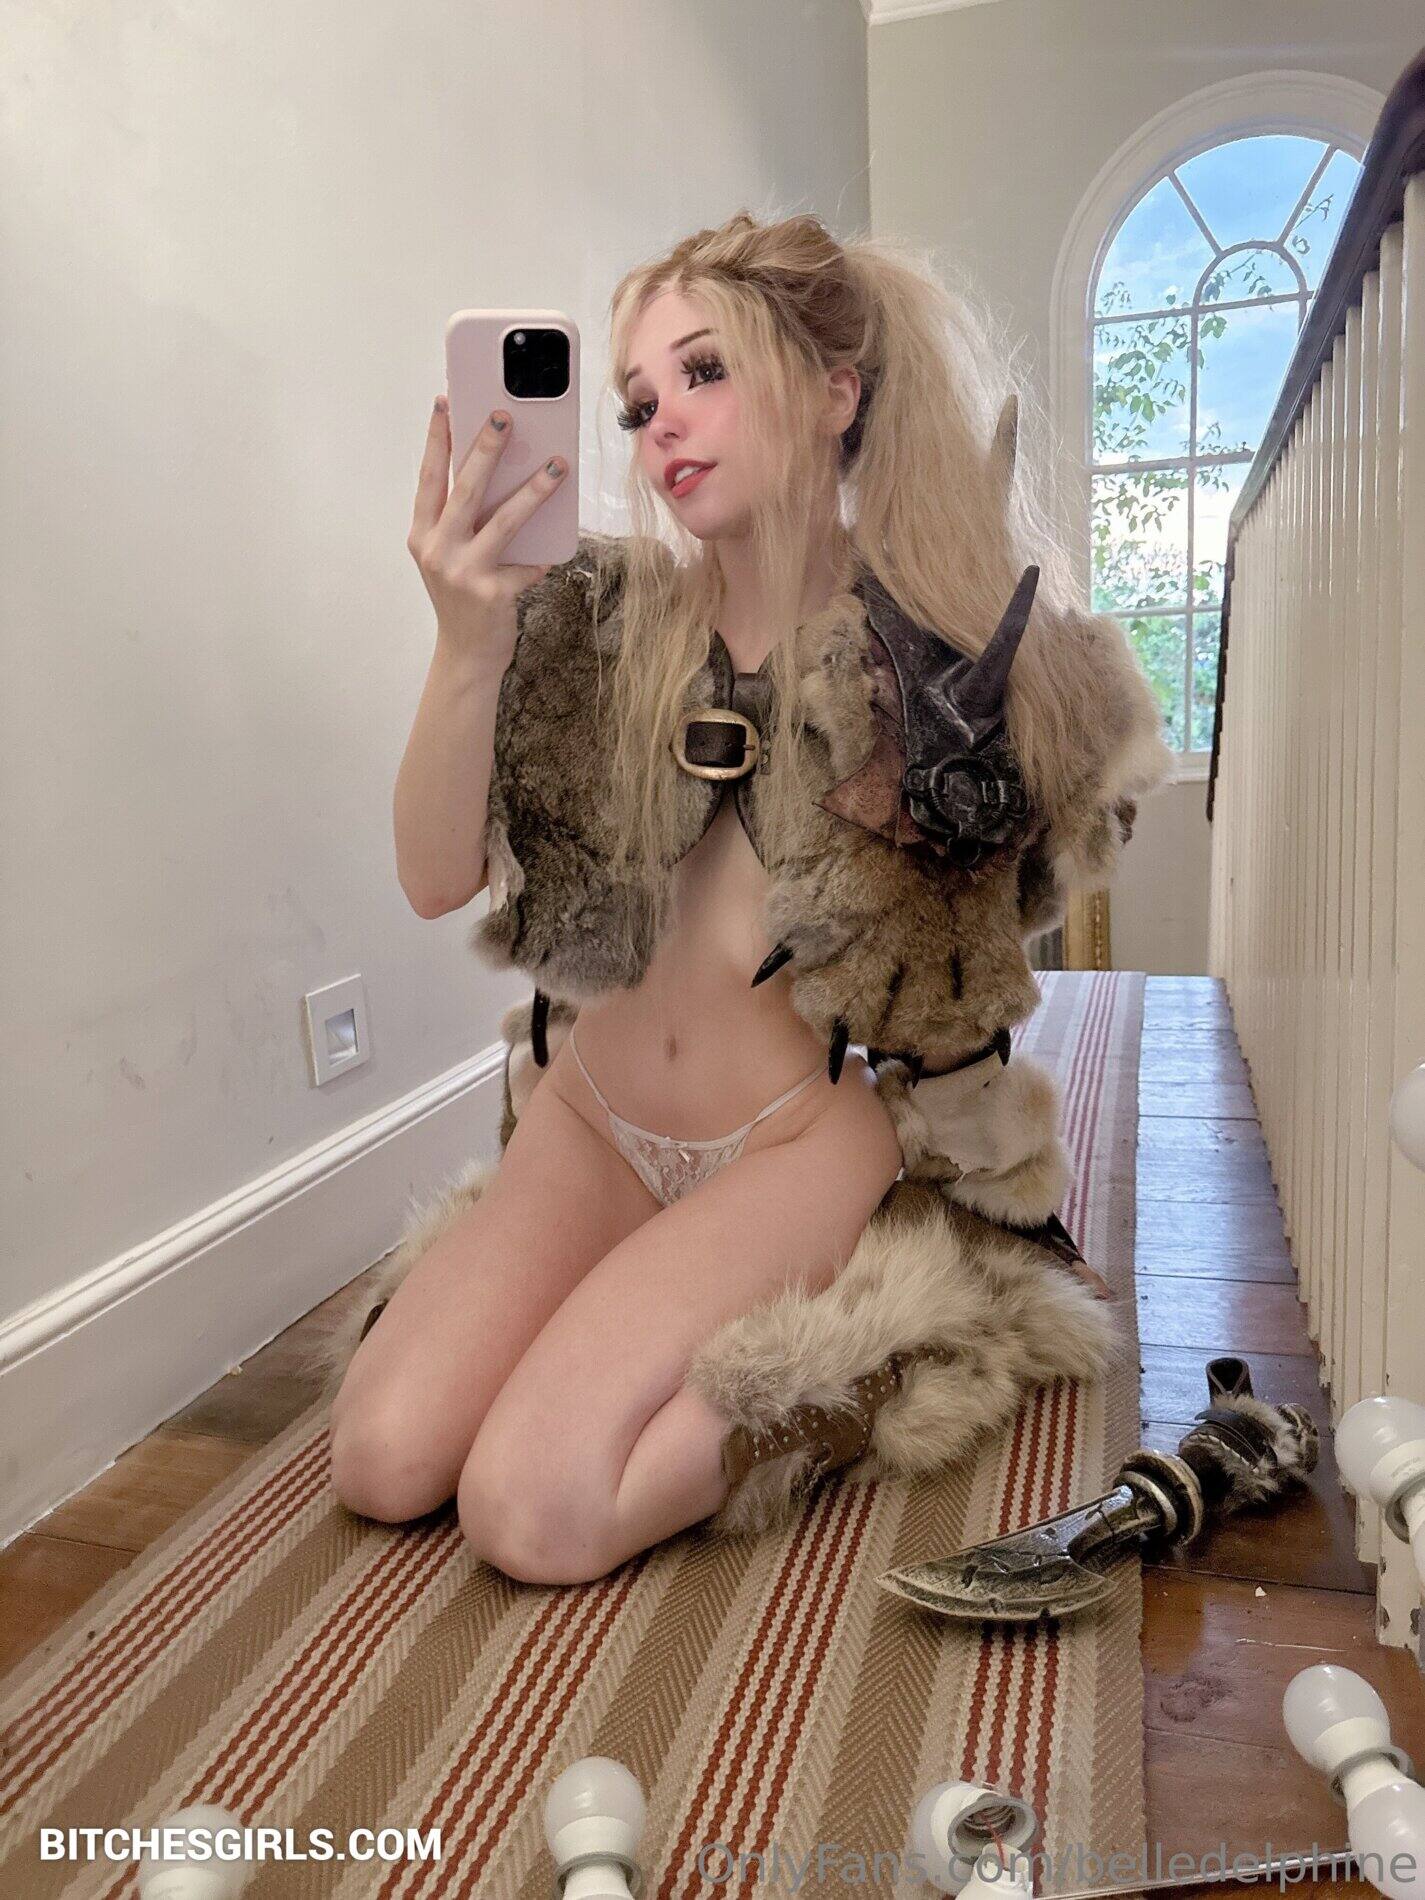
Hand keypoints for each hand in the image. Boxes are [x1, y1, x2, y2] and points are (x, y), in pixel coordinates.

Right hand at [407, 398, 566, 661]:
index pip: (429, 477)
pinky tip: (554, 549)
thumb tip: (505, 476)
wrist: (466, 655)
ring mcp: (463, 573)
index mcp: (423, 534)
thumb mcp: (452, 556)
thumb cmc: (464, 597)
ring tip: (556, 465)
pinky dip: (542, 556)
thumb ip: (466, 522)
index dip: (437, 439)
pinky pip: (527, 565)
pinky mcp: (491, 594)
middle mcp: (438, 550)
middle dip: (485, 449)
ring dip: (533, 490)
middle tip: (504, 416)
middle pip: (465, 489)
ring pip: (503, 521)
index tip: (446, 402)